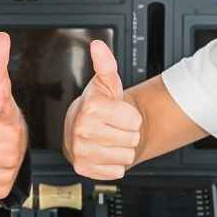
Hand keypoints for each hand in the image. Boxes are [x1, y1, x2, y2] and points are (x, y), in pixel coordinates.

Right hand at [63, 39, 142, 179]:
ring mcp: (82, 151)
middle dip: (127, 133)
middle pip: (132, 139)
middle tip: (114, 126)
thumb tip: (98, 46)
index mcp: (91, 108)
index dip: (130, 116)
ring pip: (126, 157)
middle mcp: (82, 130)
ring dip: (122, 149)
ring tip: (110, 138)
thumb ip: (105, 64)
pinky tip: (104, 151)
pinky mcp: (84, 168)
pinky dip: (114, 164)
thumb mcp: (106, 83)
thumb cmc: (98, 105)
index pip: (134, 120)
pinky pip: (117, 171)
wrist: (82, 126)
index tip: (117, 112)